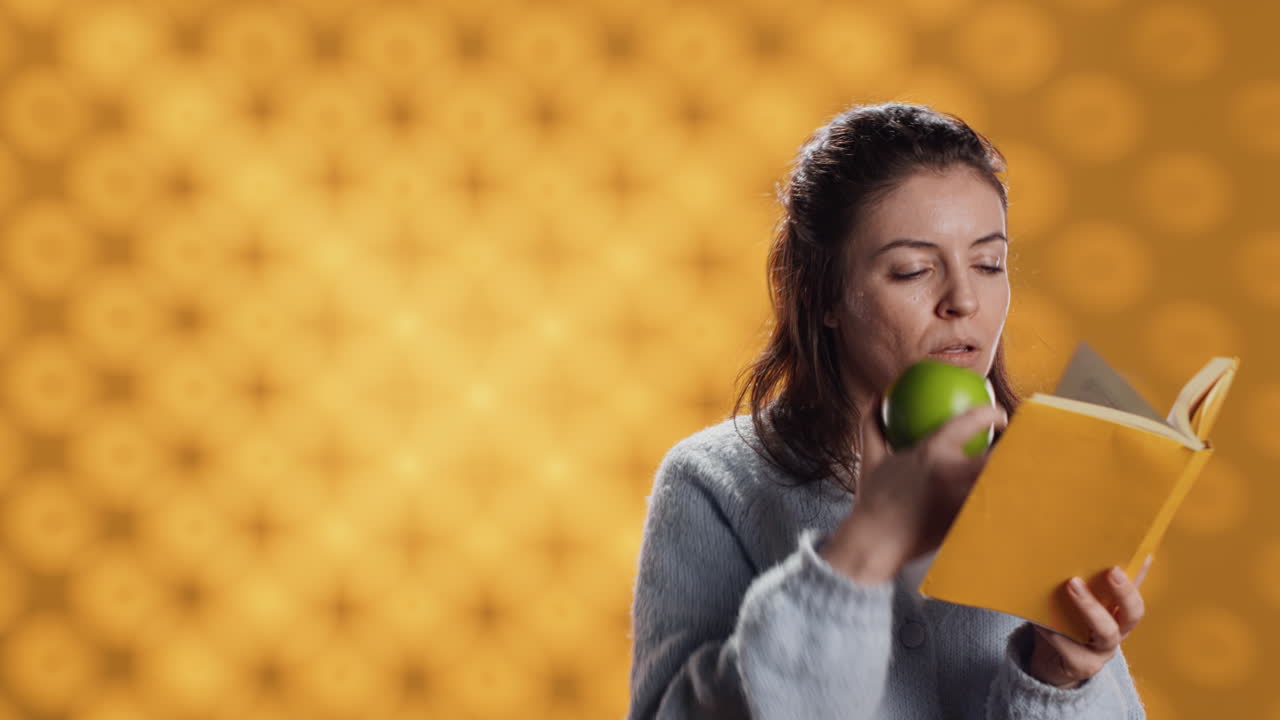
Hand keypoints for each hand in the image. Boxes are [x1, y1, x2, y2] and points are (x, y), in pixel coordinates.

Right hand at [820, 403, 1007, 580]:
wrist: (875, 542)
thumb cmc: (873, 501)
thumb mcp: (870, 459)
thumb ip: (872, 426)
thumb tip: (876, 398)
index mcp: (932, 452)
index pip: (971, 422)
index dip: (991, 413)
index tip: (999, 416)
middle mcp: (952, 472)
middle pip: (999, 454)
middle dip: (1017, 446)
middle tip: (1022, 444)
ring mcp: (963, 500)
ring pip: (1001, 482)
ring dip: (1012, 476)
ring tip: (1021, 473)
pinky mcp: (968, 523)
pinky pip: (991, 507)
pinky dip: (999, 502)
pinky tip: (1004, 502)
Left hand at [1027, 555, 1152, 688]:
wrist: (1051, 663)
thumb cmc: (1064, 624)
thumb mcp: (1074, 601)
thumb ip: (1080, 581)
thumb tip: (1070, 545)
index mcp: (1119, 611)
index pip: (1136, 589)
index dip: (1142, 573)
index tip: (1143, 551)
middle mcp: (1118, 630)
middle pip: (1133, 612)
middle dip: (1124, 591)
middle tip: (1112, 571)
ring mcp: (1103, 651)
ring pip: (1106, 631)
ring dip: (1090, 607)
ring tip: (1072, 584)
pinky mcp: (1083, 665)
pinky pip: (1071, 647)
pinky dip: (1054, 631)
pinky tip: (1040, 619)